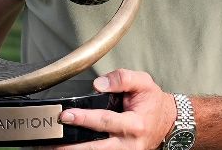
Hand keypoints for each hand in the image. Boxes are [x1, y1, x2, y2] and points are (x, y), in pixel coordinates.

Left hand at [49, 69, 176, 149]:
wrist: (167, 122)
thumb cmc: (152, 102)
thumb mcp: (144, 82)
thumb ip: (122, 78)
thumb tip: (99, 84)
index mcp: (135, 123)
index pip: (105, 121)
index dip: (84, 118)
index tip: (66, 115)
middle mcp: (129, 143)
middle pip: (97, 148)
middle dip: (74, 145)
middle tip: (54, 141)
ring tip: (55, 149)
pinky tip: (71, 149)